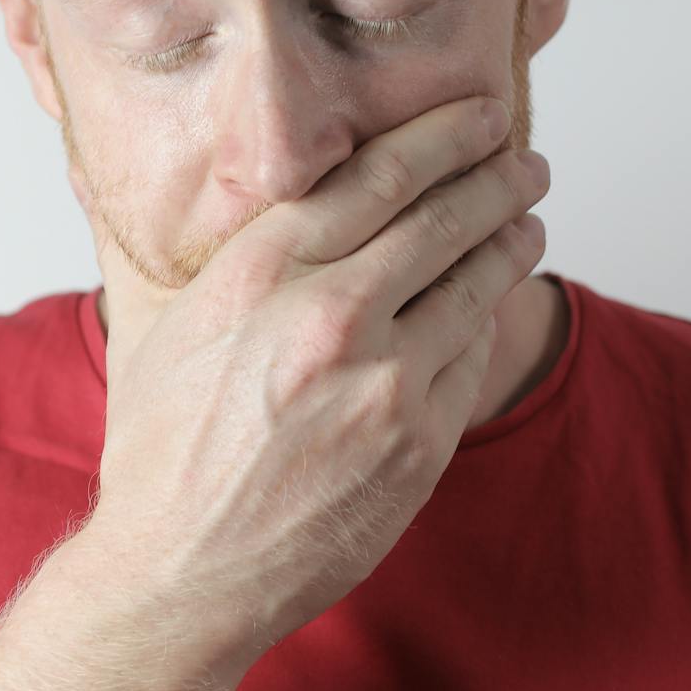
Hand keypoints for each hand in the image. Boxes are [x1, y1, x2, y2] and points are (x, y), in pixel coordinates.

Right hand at [83, 93, 549, 663]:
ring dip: (510, 240)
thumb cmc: (163, 453)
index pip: (377, 176)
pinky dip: (487, 316)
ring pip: (473, 283)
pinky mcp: (419, 442)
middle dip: (496, 177)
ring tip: (527, 218)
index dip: (444, 136)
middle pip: (442, 217)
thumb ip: (235, 262)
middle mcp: (327, 314)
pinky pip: (470, 358)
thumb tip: (283, 204)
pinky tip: (493, 299)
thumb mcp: (169, 328)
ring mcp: (382, 381)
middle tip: (524, 158)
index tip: (480, 115)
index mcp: (258, 272)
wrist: (181, 575)